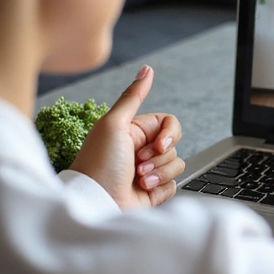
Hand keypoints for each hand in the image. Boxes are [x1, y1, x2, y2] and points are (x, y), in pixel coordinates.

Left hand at [70, 65, 185, 208]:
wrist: (96, 204)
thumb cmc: (99, 165)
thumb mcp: (113, 124)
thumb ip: (133, 96)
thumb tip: (146, 70)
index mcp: (134, 132)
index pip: (170, 124)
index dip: (169, 135)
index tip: (156, 145)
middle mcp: (142, 150)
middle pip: (174, 145)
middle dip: (159, 157)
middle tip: (138, 164)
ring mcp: (149, 172)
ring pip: (177, 164)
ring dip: (158, 173)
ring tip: (137, 179)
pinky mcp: (153, 191)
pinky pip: (173, 185)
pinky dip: (160, 188)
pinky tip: (142, 190)